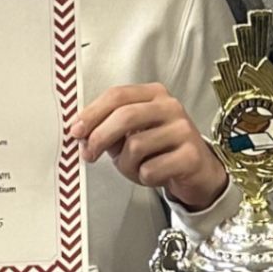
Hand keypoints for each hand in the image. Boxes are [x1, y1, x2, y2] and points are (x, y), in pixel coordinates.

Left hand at [69, 83, 225, 210]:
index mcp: (154, 94)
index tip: (75, 130)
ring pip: (136, 146)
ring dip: (126, 164)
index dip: (92, 113)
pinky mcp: (191, 156)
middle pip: (125, 116)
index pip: (117, 95)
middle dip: (100, 137)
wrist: (197, 170)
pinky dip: (143, 177)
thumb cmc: (160, 150)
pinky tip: (153, 175)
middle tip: (89, 154)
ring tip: (134, 167)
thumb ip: (107, 128)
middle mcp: (171, 107)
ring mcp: (183, 130)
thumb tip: (80, 133)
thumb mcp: (132, 133)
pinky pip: (151, 169)